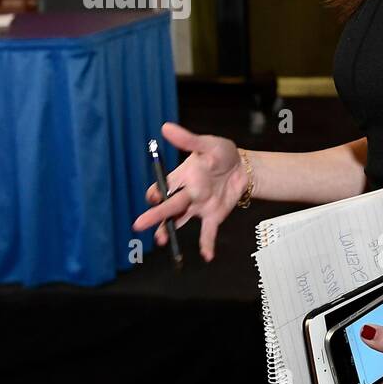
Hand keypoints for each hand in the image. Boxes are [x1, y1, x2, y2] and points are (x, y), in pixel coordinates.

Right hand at [130, 121, 247, 261]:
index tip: (154, 197)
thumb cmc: (221, 153)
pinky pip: (208, 232)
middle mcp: (186, 194)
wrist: (243, 167)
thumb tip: (166, 127)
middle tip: (139, 225)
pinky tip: (206, 255)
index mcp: (181, 177)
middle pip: (167, 206)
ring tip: (162, 242)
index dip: (155, 193)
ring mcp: (198, 207)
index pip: (162, 187)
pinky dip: (206, 244)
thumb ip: (188, 139)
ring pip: (179, 221)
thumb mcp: (207, 143)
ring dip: (169, 231)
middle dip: (154, 215)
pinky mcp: (213, 216)